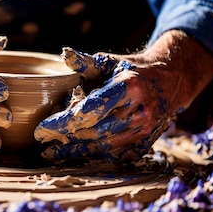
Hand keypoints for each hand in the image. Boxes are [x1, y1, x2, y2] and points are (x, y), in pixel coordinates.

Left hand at [34, 30, 212, 161]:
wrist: (171, 82)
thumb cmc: (132, 70)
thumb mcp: (111, 62)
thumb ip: (87, 62)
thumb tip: (65, 54)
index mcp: (129, 87)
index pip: (94, 108)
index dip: (67, 120)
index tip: (44, 126)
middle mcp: (139, 111)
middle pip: (96, 131)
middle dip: (65, 136)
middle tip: (41, 137)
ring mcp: (143, 130)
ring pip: (104, 147)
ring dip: (75, 151)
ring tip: (50, 151)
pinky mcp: (144, 144)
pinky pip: (114, 155)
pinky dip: (92, 156)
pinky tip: (72, 155)